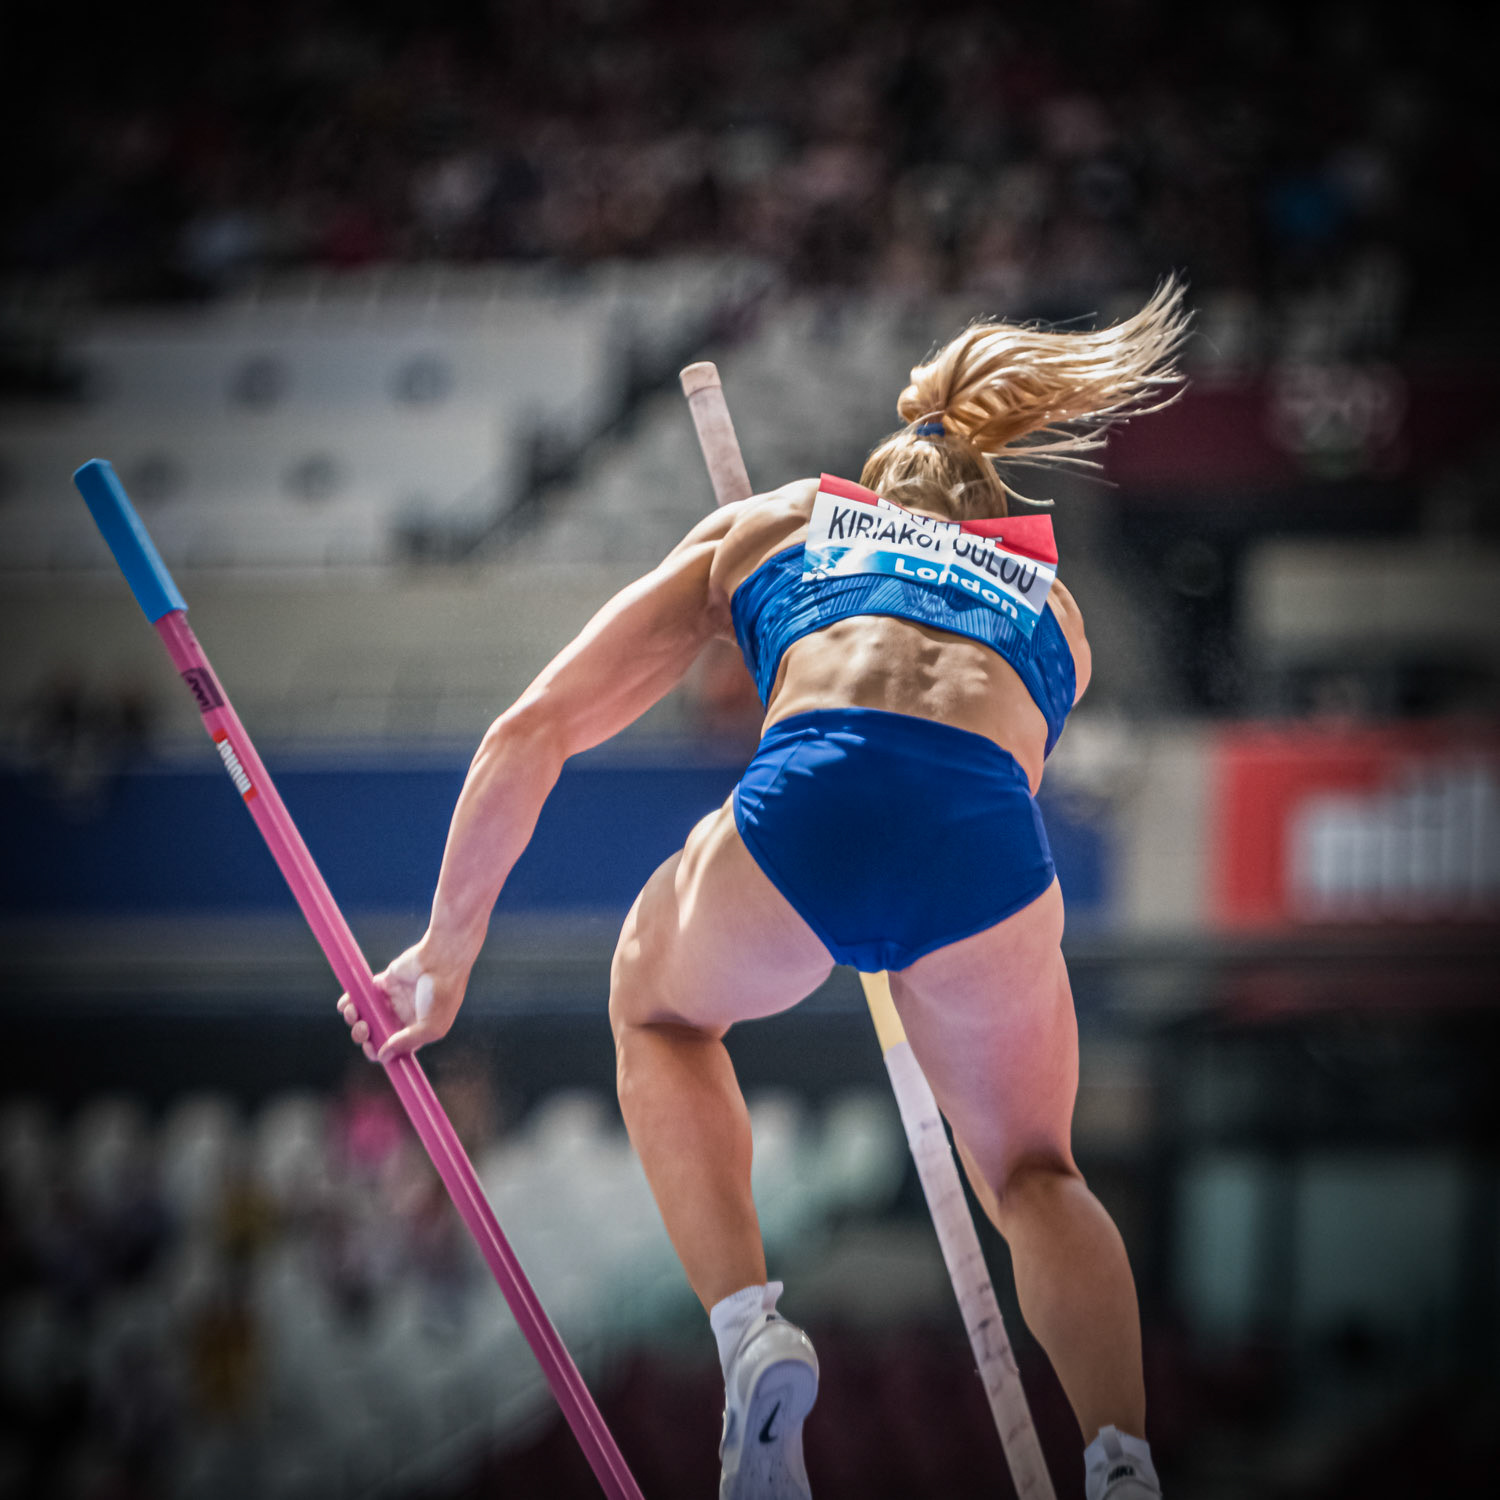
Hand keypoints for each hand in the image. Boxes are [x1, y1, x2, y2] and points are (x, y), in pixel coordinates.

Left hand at [335, 941, 469, 1064]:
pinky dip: (348, 1002)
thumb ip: (406, 1043)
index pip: (391, 1049)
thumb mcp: (432, 1027)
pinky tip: (349, 1003)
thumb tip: (384, 1057)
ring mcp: (391, 1000)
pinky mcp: (382, 983)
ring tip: (354, 1011)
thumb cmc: (443, 994)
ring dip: (352, 1018)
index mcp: (415, 1031)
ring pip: (364, 1016)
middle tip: (364, 1027)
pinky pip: (359, 996)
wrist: (442, 960)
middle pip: (373, 1034)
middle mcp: (402, 1017)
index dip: (378, 1052)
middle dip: (362, 1035)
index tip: (371, 1048)